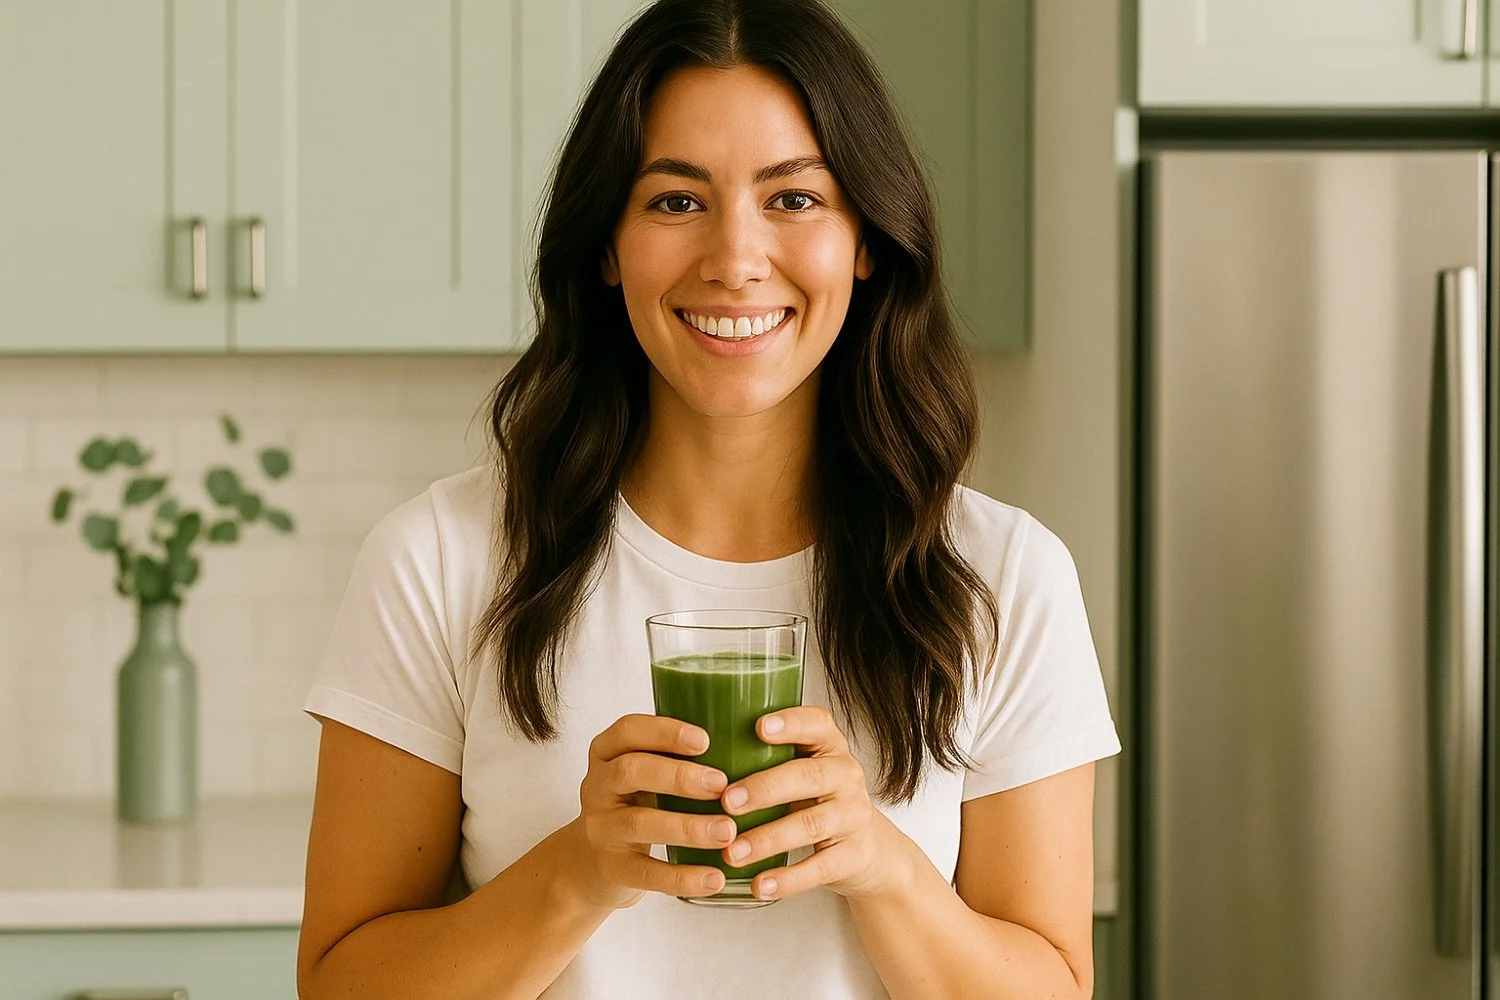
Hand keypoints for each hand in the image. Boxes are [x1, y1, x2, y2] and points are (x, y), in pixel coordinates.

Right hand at [559, 714, 738, 908]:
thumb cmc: (635, 804)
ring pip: (640, 823)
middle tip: (721, 785)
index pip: (628, 731)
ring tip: (727, 831)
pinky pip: (647, 873)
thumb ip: (675, 756)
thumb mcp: (643, 773)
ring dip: (688, 827)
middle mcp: (597, 786)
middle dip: (679, 776)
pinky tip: (715, 878)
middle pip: (631, 771)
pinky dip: (684, 877)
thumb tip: (745, 744)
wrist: (591, 862)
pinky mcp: (611, 868)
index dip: (665, 732)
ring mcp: (601, 828)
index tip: (705, 740)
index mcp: (607, 753)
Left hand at [718, 706, 896, 901]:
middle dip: (765, 788)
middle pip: (809, 776)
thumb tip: (691, 755)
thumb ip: (762, 758)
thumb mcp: (796, 770)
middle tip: (727, 802)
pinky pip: (820, 867)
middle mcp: (846, 775)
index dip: (791, 723)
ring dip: (767, 839)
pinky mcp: (854, 855)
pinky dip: (787, 879)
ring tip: (732, 853)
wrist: (862, 848)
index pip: (817, 723)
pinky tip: (759, 885)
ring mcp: (854, 816)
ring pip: (810, 824)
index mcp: (829, 746)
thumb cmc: (813, 800)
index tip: (759, 727)